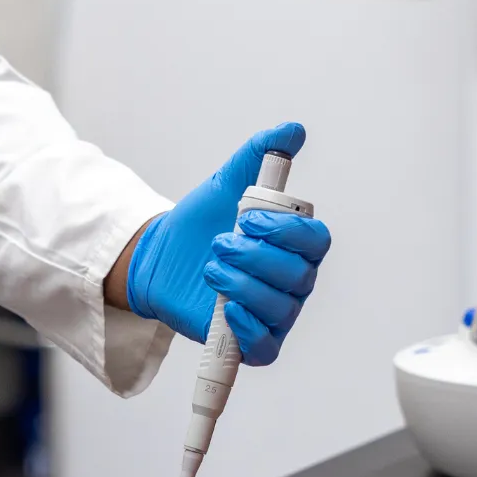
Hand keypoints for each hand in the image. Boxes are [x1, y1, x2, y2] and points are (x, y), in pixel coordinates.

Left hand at [123, 123, 332, 366]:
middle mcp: (293, 281)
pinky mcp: (252, 341)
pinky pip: (266, 346)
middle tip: (219, 243)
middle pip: (298, 275)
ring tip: (211, 268)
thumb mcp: (226, 183)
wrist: (161, 258)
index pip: (315, 241)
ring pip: (279, 308)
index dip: (285, 230)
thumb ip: (259, 155)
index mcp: (295, 245)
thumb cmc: (202, 223)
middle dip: (254, 257)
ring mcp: (275, 314)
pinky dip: (247, 327)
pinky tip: (225, 307)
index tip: (246, 217)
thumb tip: (291, 130)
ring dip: (241, 284)